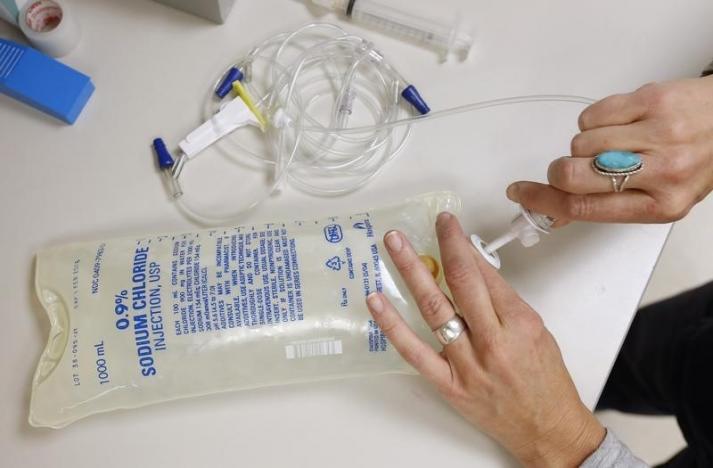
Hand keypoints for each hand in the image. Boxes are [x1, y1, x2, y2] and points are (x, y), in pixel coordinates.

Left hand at [366, 213, 604, 466]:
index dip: (462, 244)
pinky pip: (415, 351)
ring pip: (434, 310)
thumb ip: (503, 301)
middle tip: (424, 224)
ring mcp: (469, 364)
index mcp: (521, 323)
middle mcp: (494, 341)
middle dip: (442, 246)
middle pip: (460, 283)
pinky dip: (393, 325)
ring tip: (394, 246)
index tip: (448, 225)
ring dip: (411, 272)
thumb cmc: (546, 381)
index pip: (485, 274)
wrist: (548, 430)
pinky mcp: (450, 385)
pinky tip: (377, 302)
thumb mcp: (536, 330)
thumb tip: (471, 269)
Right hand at [507, 76, 712, 222]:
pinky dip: (595, 120)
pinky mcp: (651, 100)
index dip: (542, 201)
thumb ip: (608, 205)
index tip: (521, 194)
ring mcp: (657, 133)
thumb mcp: (659, 199)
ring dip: (584, 144)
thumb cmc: (697, 162)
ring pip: (580, 142)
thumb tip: (556, 211)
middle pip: (573, 174)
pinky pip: (593, 114)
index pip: (584, 208)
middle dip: (558, 171)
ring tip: (613, 143)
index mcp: (659, 205)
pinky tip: (619, 124)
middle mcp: (661, 171)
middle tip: (567, 169)